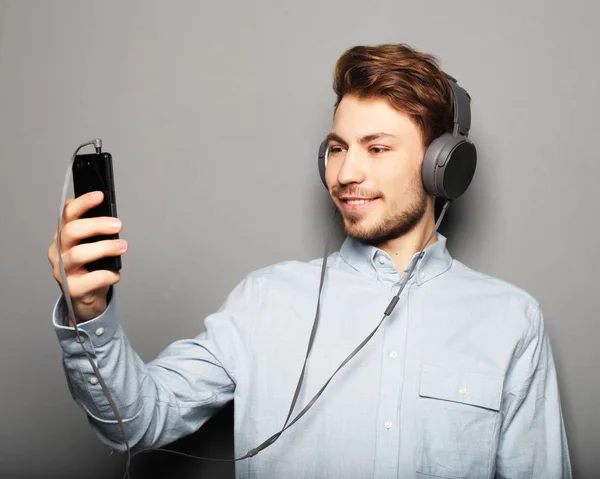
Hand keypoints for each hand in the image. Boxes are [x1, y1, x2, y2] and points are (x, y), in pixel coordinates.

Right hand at [48, 191, 126, 323]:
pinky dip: (109, 274)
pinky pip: (92, 279)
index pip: (67, 214)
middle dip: (96, 225)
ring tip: (123, 246)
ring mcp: (62, 271)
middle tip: (118, 225)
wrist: (86, 298)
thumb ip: (96, 233)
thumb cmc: (91, 267)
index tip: (100, 196)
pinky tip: (116, 273)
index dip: (82, 203)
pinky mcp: (72, 289)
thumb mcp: (92, 246)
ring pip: (78, 254)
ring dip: (105, 247)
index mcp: (63, 236)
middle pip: (72, 231)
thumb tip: (113, 219)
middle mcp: (58, 251)